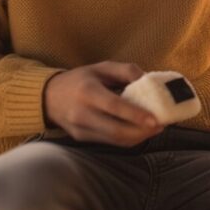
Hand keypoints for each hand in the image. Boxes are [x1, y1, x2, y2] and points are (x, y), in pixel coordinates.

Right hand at [43, 61, 163, 146]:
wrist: (48, 96)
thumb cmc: (80, 79)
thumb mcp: (101, 67)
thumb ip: (126, 70)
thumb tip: (148, 80)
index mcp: (88, 92)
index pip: (114, 107)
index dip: (136, 115)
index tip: (156, 119)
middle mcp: (82, 113)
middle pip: (116, 130)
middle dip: (142, 132)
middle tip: (161, 126)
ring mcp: (80, 129)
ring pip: (114, 141)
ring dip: (138, 138)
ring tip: (154, 129)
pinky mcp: (81, 138)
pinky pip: (109, 142)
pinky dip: (127, 139)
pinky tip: (138, 131)